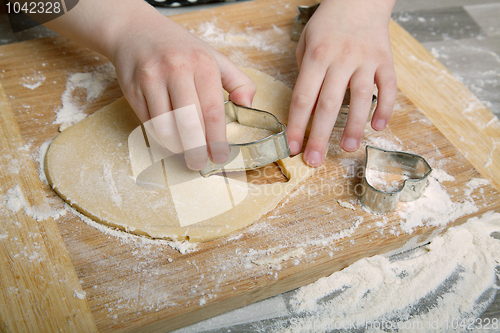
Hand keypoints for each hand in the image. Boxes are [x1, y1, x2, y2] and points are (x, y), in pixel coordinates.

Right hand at [110, 9, 255, 169]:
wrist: (136, 31)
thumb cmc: (181, 49)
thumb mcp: (215, 58)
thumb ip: (238, 82)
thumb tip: (248, 107)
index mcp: (202, 64)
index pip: (212, 111)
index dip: (217, 139)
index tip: (220, 156)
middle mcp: (176, 70)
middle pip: (189, 123)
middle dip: (197, 150)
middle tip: (200, 163)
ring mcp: (152, 79)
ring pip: (165, 126)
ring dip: (176, 146)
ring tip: (185, 150)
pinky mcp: (132, 88)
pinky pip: (148, 122)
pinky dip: (161, 137)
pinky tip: (170, 138)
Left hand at [286, 0, 396, 166]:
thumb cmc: (328, 24)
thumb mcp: (305, 43)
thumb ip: (305, 75)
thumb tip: (308, 109)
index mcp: (316, 55)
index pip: (303, 97)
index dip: (297, 126)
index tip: (292, 147)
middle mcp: (341, 59)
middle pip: (329, 104)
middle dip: (320, 136)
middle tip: (314, 160)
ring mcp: (365, 60)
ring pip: (360, 98)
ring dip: (354, 127)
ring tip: (347, 148)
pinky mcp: (385, 60)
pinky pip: (388, 88)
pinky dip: (385, 108)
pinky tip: (378, 126)